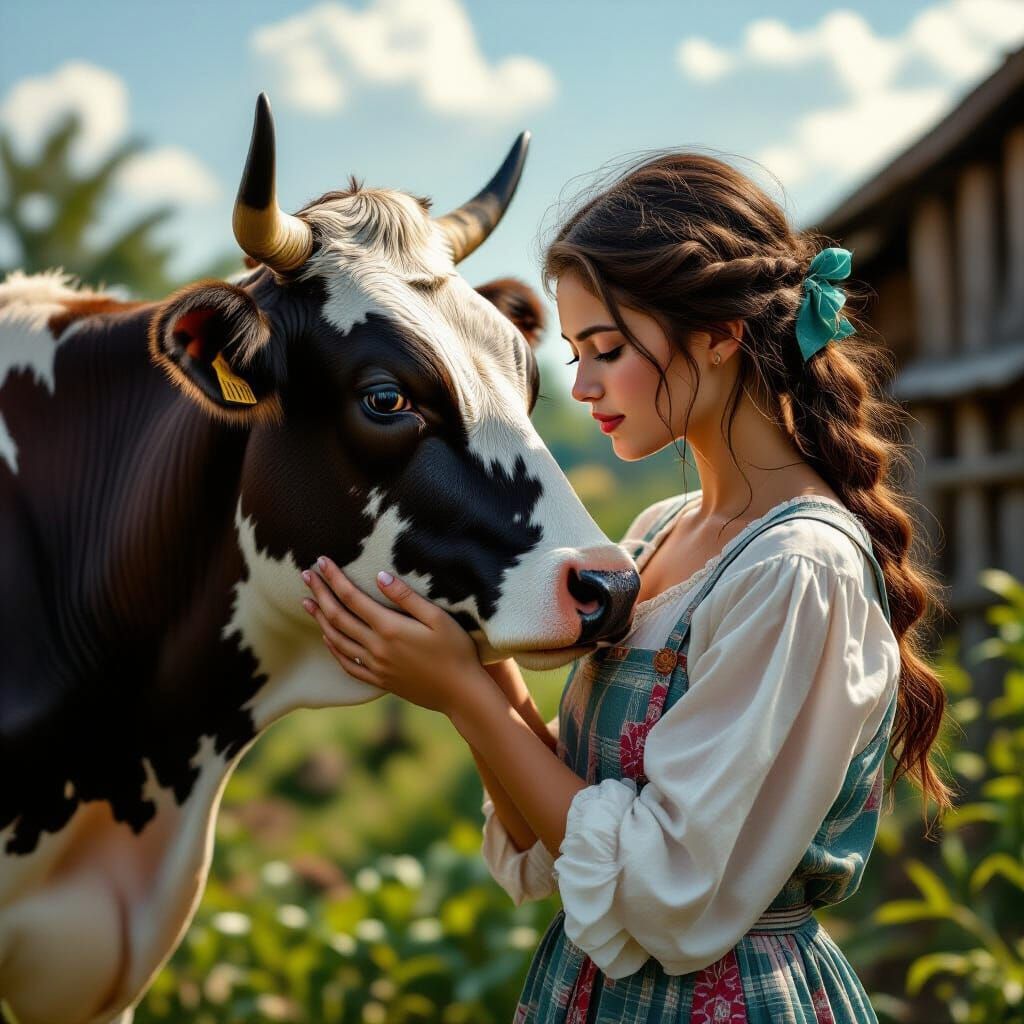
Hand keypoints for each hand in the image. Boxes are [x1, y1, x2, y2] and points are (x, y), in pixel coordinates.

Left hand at [301, 557, 494, 717]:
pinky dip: (333, 649)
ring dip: (320, 619)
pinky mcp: (379, 681)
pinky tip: (328, 639)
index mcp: (389, 628)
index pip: (352, 597)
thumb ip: (406, 597)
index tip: (320, 561)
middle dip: (320, 593)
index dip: (334, 578)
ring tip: (308, 602)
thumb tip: (379, 576)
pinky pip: (348, 665)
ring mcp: (376, 667)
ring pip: (337, 640)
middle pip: (338, 617)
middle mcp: (376, 648)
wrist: (461, 693)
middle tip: (305, 575)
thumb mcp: (438, 618)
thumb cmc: (456, 651)